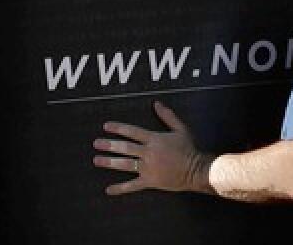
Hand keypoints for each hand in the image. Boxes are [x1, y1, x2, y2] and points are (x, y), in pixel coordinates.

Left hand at [93, 100, 213, 195]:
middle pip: (125, 147)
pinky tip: (108, 189)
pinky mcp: (150, 181)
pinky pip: (133, 185)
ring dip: (110, 162)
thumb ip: (167, 116)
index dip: (118, 128)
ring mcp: (148, 168)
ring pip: (125, 164)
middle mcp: (148, 153)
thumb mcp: (180, 129)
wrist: (196, 171)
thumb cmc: (188, 149)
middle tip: (96, 143)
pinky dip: (120, 188)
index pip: (132, 132)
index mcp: (154, 139)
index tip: (106, 126)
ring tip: (96, 160)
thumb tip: (156, 103)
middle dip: (109, 145)